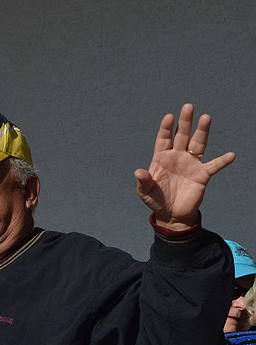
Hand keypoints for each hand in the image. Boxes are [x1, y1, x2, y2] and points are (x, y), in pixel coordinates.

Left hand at [134, 103, 234, 229]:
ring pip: (198, 144)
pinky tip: (230, 155)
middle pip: (182, 135)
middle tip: (188, 106)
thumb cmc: (156, 200)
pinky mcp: (202, 175)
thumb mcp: (145, 192)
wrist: (171, 214)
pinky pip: (214, 166)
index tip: (169, 116)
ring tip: (206, 117)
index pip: (164, 139)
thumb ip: (143, 181)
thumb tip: (138, 172)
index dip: (166, 128)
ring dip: (202, 131)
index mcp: (162, 158)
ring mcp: (191, 164)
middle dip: (185, 121)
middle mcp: (177, 157)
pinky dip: (222, 161)